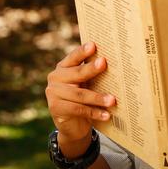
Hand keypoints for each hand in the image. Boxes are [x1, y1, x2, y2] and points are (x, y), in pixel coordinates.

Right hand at [45, 42, 115, 156]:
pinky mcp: (55, 108)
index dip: (82, 51)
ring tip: (113, 100)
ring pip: (79, 94)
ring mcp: (53, 93)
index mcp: (64, 67)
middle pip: (77, 73)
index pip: (74, 57)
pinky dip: (94, 112)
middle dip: (91, 68)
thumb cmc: (84, 97)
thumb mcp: (87, 83)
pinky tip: (106, 115)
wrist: (73, 124)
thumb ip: (92, 73)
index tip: (93, 45)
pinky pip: (78, 109)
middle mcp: (55, 77)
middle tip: (104, 63)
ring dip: (98, 98)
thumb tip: (114, 63)